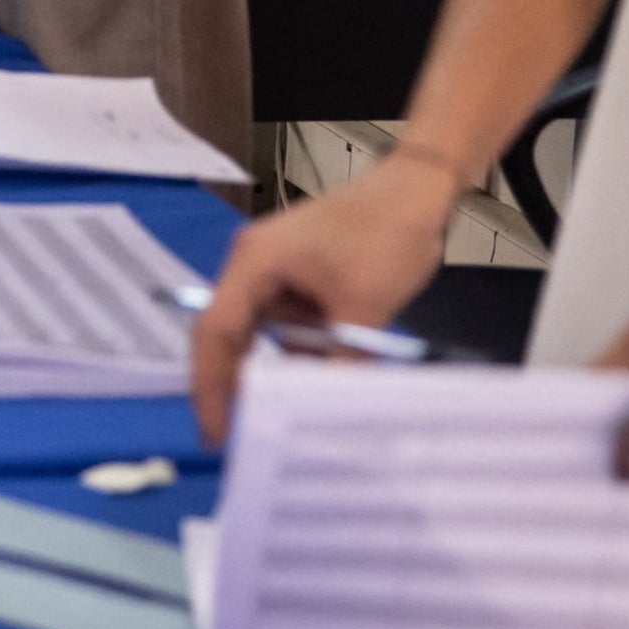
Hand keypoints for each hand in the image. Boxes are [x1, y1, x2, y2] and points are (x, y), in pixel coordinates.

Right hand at [188, 147, 458, 443]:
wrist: (417, 190)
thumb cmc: (385, 235)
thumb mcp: (364, 307)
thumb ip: (339, 363)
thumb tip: (324, 415)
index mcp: (254, 263)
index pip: (216, 332)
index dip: (211, 386)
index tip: (218, 434)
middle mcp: (252, 264)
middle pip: (229, 333)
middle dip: (236, 383)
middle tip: (245, 437)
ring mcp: (274, 268)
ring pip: (261, 332)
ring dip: (275, 368)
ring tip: (284, 415)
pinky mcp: (298, 274)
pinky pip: (287, 323)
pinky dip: (300, 352)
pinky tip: (317, 379)